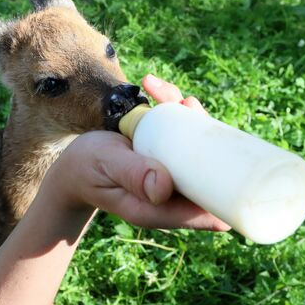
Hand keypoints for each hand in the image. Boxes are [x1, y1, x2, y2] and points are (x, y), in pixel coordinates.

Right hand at [44, 74, 230, 230]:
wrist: (74, 167)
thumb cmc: (85, 169)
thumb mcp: (106, 167)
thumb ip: (132, 175)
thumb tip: (165, 187)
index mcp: (159, 209)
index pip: (210, 210)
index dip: (231, 188)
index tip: (231, 150)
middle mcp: (170, 196)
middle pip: (212, 175)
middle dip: (210, 137)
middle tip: (187, 105)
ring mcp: (169, 178)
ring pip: (199, 152)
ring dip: (193, 120)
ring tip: (168, 95)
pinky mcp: (164, 160)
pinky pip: (182, 139)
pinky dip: (177, 115)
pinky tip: (164, 95)